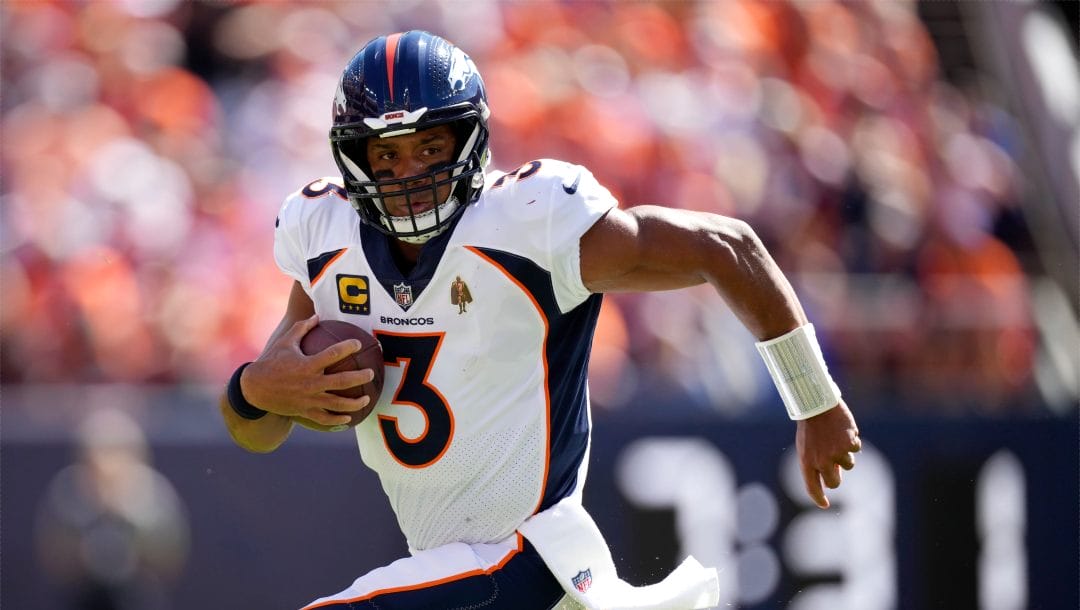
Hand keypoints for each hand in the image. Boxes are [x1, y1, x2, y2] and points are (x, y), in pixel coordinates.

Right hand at [240, 315, 375, 428]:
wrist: (254, 389)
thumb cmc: (271, 362)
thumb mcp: (285, 342)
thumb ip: (302, 328)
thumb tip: (316, 316)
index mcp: (307, 365)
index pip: (333, 354)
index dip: (348, 347)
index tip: (359, 343)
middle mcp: (310, 383)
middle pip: (342, 381)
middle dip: (360, 377)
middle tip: (371, 373)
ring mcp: (308, 399)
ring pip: (337, 404)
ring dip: (354, 403)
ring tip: (367, 399)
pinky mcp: (305, 411)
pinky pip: (324, 418)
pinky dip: (338, 419)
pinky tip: (349, 418)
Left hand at [796, 400, 860, 508]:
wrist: (817, 404)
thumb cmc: (811, 425)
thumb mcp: (807, 445)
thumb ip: (817, 461)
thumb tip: (835, 475)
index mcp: (806, 461)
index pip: (812, 487)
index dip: (818, 497)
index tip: (824, 504)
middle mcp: (821, 461)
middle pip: (834, 482)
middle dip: (836, 476)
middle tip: (836, 466)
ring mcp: (836, 454)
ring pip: (848, 465)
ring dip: (845, 454)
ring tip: (836, 438)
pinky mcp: (849, 445)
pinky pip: (856, 449)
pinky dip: (853, 441)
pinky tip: (844, 430)